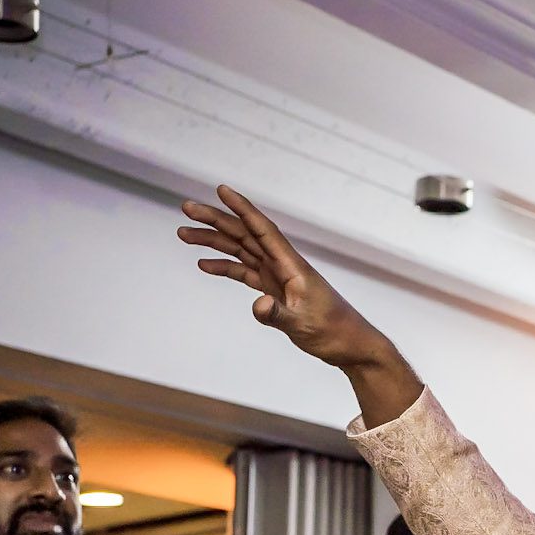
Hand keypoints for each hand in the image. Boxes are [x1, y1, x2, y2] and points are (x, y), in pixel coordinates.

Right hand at [178, 187, 394, 368]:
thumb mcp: (303, 324)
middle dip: (217, 220)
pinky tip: (205, 264)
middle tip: (186, 208)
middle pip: (245, 235)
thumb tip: (259, 304)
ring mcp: (278, 277)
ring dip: (214, 242)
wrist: (349, 345)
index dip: (243, 208)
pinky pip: (245, 273)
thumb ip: (278, 315)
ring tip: (184, 234)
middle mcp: (283, 266)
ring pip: (241, 251)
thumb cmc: (333, 332)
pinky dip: (225, 267)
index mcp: (292, 265)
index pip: (263, 230)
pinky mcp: (275, 291)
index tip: (221, 189)